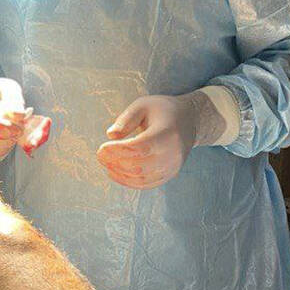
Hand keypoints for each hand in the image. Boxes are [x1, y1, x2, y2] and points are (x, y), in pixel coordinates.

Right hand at [0, 77, 32, 165]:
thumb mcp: (7, 88)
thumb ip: (14, 99)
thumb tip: (20, 114)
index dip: (5, 129)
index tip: (19, 129)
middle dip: (8, 139)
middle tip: (20, 130)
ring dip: (6, 146)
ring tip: (13, 133)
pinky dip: (2, 152)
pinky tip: (6, 140)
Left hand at [98, 89, 234, 189]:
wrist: (189, 121)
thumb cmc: (163, 111)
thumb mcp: (143, 105)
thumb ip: (126, 119)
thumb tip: (111, 135)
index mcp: (167, 133)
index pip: (140, 147)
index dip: (118, 151)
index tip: (101, 148)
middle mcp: (172, 154)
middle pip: (139, 166)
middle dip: (115, 163)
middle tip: (100, 156)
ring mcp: (172, 167)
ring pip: (142, 178)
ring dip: (119, 174)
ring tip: (106, 164)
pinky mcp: (169, 174)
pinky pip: (146, 184)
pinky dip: (128, 181)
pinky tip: (115, 173)